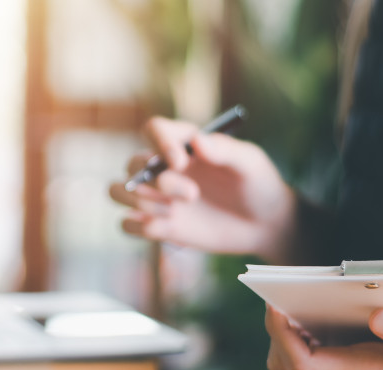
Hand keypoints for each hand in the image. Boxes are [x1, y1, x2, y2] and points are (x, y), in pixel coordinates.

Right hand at [109, 117, 304, 262]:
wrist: (265, 225)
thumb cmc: (259, 185)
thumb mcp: (251, 163)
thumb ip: (225, 149)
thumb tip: (196, 141)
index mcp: (183, 144)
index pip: (153, 130)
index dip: (158, 142)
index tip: (181, 162)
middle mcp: (164, 168)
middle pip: (134, 165)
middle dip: (159, 181)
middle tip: (193, 195)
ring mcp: (158, 198)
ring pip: (117, 191)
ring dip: (138, 200)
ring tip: (173, 212)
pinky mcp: (159, 226)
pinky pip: (127, 224)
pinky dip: (139, 226)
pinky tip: (167, 228)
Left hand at [264, 306, 382, 369]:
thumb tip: (378, 317)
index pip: (301, 363)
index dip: (280, 334)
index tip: (277, 301)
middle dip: (277, 336)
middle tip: (285, 299)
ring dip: (295, 339)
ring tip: (304, 302)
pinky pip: (330, 364)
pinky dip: (319, 340)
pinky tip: (335, 313)